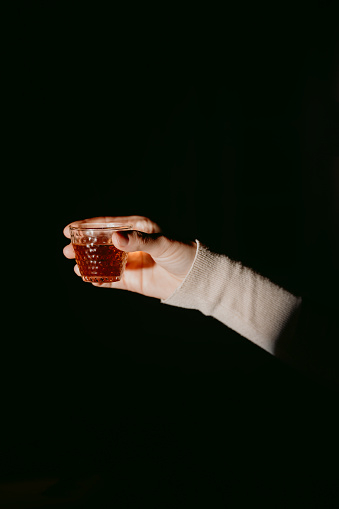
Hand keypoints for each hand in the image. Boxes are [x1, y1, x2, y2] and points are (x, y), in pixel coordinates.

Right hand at [63, 216, 196, 299]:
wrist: (196, 278)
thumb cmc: (183, 253)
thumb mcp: (162, 243)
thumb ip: (139, 240)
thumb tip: (114, 237)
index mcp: (138, 228)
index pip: (108, 224)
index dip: (87, 226)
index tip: (69, 229)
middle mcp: (131, 244)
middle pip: (101, 243)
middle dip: (82, 245)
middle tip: (65, 249)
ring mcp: (131, 261)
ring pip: (103, 260)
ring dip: (87, 262)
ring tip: (73, 263)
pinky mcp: (133, 279)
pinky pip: (111, 279)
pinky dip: (99, 279)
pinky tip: (86, 278)